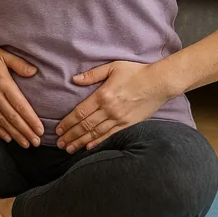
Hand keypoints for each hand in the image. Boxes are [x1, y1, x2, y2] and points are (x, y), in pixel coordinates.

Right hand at [0, 43, 44, 147]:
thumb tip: (34, 72)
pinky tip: (7, 138)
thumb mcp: (3, 55)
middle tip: (37, 142)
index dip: (31, 119)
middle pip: (13, 117)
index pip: (20, 105)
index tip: (40, 130)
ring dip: (15, 134)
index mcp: (4, 83)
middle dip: (26, 131)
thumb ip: (19, 64)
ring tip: (25, 144)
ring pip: (2, 122)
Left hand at [55, 61, 169, 152]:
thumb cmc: (135, 72)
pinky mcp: (127, 124)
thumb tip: (74, 79)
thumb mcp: (112, 67)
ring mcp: (119, 118)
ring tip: (69, 149)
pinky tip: (88, 147)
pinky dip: (97, 142)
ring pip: (95, 133)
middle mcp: (109, 109)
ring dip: (80, 142)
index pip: (80, 113)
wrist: (159, 83)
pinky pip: (109, 135)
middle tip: (59, 143)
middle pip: (85, 126)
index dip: (67, 122)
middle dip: (70, 135)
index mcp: (103, 95)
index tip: (58, 129)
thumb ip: (92, 75)